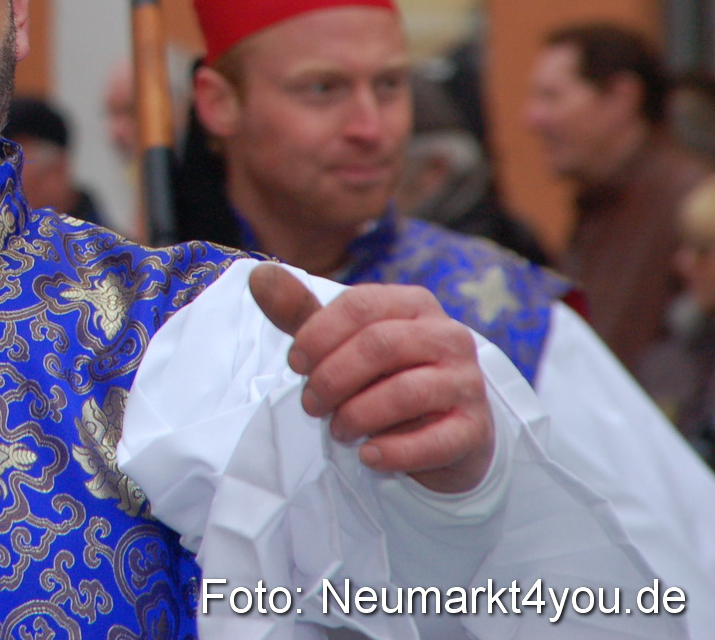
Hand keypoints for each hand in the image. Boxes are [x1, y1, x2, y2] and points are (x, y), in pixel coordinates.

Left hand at [248, 263, 494, 493]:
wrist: (444, 432)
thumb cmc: (385, 377)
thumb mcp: (342, 342)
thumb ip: (302, 313)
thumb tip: (258, 275)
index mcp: (414, 304)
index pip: (360, 305)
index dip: (318, 334)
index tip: (294, 364)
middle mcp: (448, 336)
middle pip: (380, 345)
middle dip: (333, 377)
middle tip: (310, 404)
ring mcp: (466, 382)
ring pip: (405, 392)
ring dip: (357, 415)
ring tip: (338, 430)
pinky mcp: (475, 429)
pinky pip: (434, 441)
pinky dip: (393, 451)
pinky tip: (368, 456)